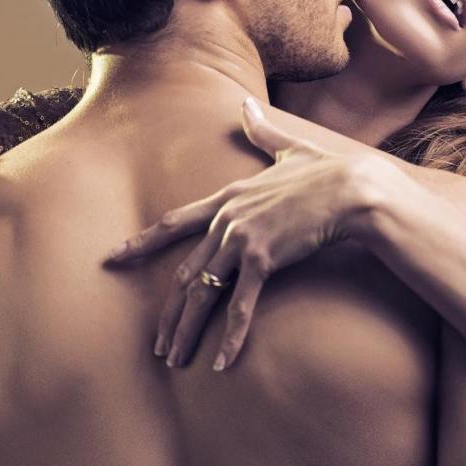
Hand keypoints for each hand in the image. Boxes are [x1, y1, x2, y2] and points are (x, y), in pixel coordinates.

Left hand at [107, 98, 398, 371]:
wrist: (351, 188)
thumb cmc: (325, 171)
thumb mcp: (289, 148)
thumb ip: (262, 130)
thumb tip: (246, 103)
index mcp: (228, 197)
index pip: (175, 222)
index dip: (143, 242)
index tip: (114, 258)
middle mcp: (226, 219)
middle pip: (185, 271)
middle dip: (168, 311)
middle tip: (155, 343)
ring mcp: (241, 238)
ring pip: (202, 292)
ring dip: (187, 330)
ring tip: (174, 359)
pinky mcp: (263, 258)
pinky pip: (240, 306)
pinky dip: (230, 337)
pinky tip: (221, 363)